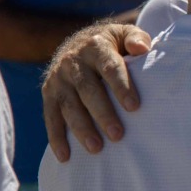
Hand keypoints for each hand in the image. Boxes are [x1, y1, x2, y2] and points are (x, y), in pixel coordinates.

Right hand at [42, 23, 150, 160]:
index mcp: (96, 47)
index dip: (121, 86)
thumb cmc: (113, 44)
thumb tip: (142, 48)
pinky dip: (56, 138)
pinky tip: (65, 156)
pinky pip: (50, 117)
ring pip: (68, 106)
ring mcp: (58, 79)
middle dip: (102, 113)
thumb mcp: (124, 34)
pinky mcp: (48, 94)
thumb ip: (136, 38)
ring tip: (96, 148)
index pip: (110, 67)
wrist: (78, 42)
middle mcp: (73, 62)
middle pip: (88, 90)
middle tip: (118, 135)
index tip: (134, 107)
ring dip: (81, 128)